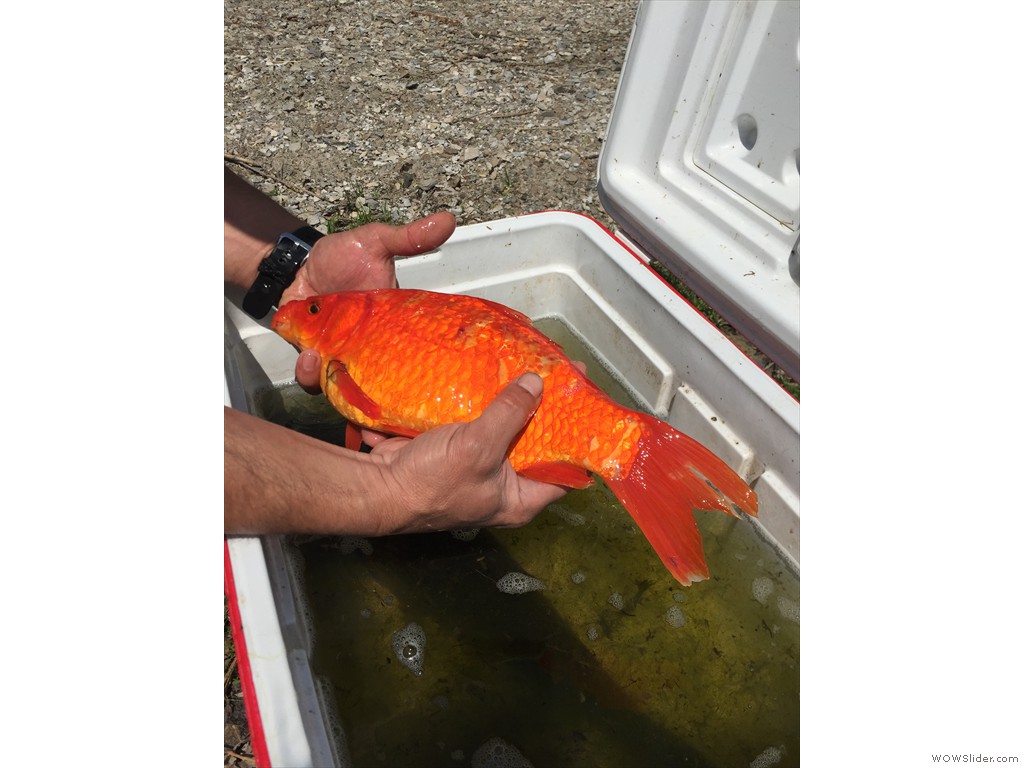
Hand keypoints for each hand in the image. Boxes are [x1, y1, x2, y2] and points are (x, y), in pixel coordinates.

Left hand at [284, 211, 456, 391]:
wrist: (302, 263)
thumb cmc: (342, 256)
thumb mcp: (376, 242)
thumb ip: (408, 238)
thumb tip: (449, 219)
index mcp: (388, 327)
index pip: (408, 357)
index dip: (412, 370)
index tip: (409, 369)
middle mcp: (366, 348)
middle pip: (376, 381)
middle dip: (371, 387)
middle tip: (363, 372)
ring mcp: (339, 355)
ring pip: (341, 384)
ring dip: (331, 380)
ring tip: (322, 360)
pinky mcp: (312, 356)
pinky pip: (313, 377)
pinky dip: (310, 374)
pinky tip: (308, 356)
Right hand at [367, 373, 568, 532]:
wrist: (376, 486)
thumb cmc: (430, 483)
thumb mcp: (478, 448)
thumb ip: (509, 414)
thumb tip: (536, 382)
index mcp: (519, 498)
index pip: (565, 470)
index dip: (578, 439)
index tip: (584, 403)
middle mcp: (504, 485)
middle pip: (536, 443)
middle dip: (542, 410)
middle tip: (555, 374)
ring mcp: (480, 465)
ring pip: (506, 428)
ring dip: (511, 400)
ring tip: (528, 365)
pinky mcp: (457, 448)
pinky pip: (478, 420)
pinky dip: (483, 400)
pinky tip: (493, 373)